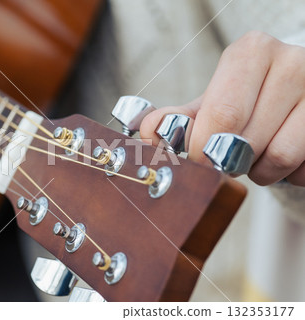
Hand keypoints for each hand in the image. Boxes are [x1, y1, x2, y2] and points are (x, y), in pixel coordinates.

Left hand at [140, 31, 304, 186]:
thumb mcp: (209, 103)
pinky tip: (280, 152)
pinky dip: (287, 174)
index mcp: (252, 52)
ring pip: (279, 158)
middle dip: (229, 160)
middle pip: (248, 140)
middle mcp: (292, 63)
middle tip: (227, 156)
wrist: (292, 95)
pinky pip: (303, 169)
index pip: (223, 115)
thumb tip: (148, 132)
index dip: (203, 148)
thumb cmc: (243, 99)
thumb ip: (178, 118)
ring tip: (255, 155)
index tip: (197, 160)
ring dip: (258, 170)